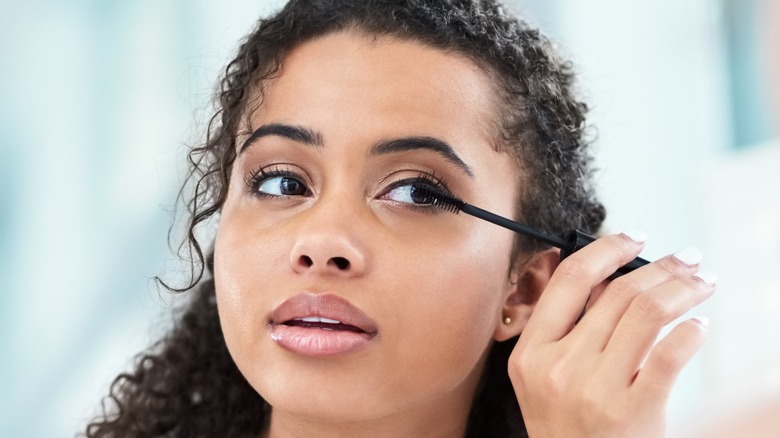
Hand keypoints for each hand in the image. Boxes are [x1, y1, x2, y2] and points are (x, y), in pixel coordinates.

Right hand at [509, 233, 714, 437]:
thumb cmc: (565, 427)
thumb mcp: (544, 378)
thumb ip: (569, 330)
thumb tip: (613, 278)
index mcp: (532, 352)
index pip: (570, 280)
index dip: (607, 249)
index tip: (634, 237)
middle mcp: (559, 366)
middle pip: (618, 293)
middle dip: (663, 267)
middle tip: (688, 258)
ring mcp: (595, 389)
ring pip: (648, 313)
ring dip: (684, 289)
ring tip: (702, 283)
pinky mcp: (633, 412)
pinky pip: (669, 356)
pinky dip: (692, 333)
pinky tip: (699, 327)